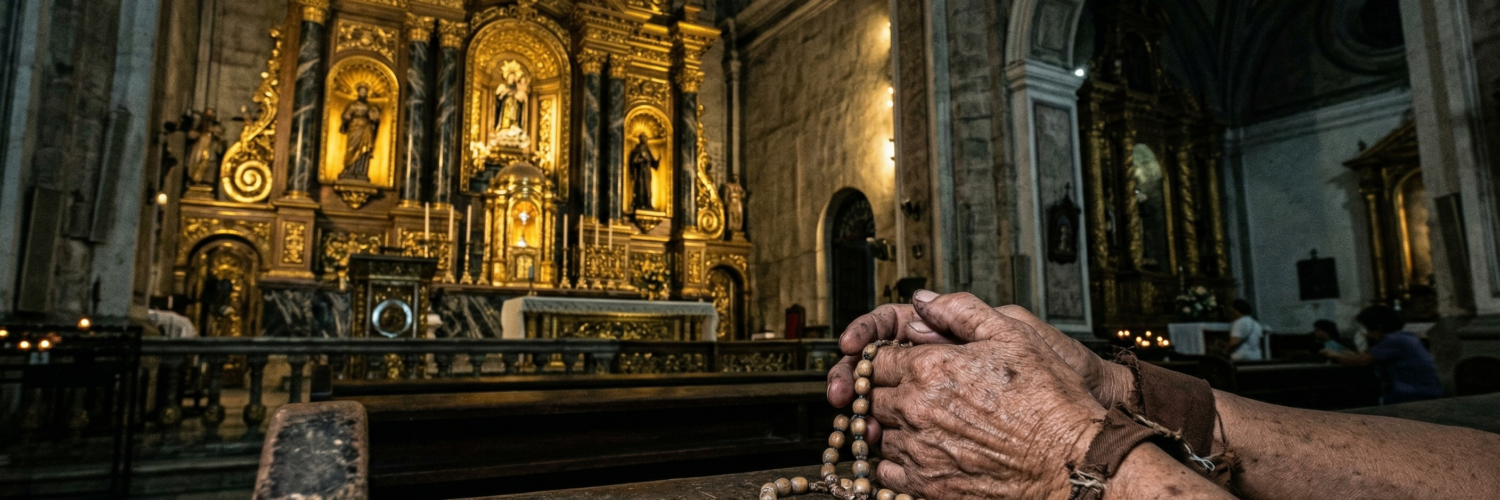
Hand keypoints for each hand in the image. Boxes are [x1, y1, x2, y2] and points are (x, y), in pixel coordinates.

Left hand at [868, 292, 1105, 499]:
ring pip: (880, 436)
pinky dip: (895, 465)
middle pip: (873, 398)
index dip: (886, 360)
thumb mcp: (1013, 334)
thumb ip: (961, 311)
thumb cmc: (1049, 400)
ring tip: (922, 426)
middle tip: (911, 395)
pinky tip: (919, 456)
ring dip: (893, 429)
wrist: (1070, 462)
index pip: (878, 360)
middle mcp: (916, 410)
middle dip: (886, 393)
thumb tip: (922, 300)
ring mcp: (919, 452)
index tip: (899, 365)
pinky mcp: (927, 487)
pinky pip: (887, 474)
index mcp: (928, 369)